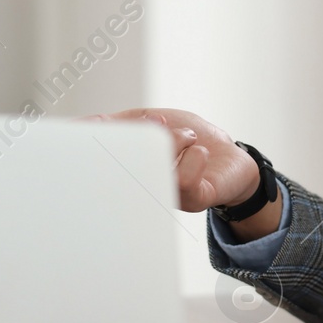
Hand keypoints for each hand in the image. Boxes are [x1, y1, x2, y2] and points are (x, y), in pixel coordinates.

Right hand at [90, 108, 261, 214]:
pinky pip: (184, 179)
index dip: (95, 139)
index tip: (101, 121)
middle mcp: (143, 186)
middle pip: (122, 163)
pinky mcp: (191, 200)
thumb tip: (90, 124)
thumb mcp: (152, 122)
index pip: (99, 162)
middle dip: (141, 133)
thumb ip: (123, 124)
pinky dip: (194, 155)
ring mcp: (165, 195)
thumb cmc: (191, 140)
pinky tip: (199, 153)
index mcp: (130, 167)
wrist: (232, 156)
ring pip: (155, 167)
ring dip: (174, 140)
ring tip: (187, 137)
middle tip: (159, 121)